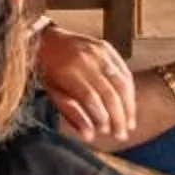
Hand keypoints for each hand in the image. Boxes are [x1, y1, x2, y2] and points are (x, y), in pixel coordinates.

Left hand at [33, 25, 136, 144]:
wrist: (45, 38)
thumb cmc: (47, 70)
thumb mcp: (51, 92)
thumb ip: (70, 113)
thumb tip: (89, 136)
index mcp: (68, 71)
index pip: (91, 98)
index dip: (101, 117)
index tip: (105, 132)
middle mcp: (86, 59)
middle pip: (109, 92)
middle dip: (118, 117)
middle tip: (121, 135)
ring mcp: (98, 51)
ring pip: (121, 82)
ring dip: (128, 106)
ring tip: (129, 124)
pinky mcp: (107, 47)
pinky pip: (124, 71)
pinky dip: (129, 90)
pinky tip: (129, 104)